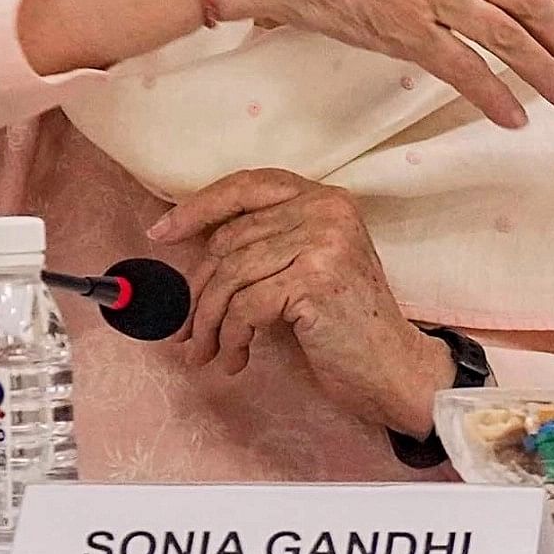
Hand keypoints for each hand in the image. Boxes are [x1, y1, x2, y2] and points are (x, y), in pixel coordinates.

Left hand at [150, 169, 454, 436]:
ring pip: (230, 275)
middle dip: (198, 291)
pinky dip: (231, 338)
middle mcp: (327, 210)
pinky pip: (244, 306)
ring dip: (207, 323)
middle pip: (229, 239)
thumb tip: (189, 249)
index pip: (247, 186)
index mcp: (326, 199)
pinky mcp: (315, 279)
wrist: (392, 366)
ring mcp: (324, 241)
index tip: (161, 233)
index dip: (199, 208)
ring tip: (206, 353)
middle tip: (186, 331)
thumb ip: (266, 246)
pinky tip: (237, 359)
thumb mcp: (308, 268)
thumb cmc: (344, 324)